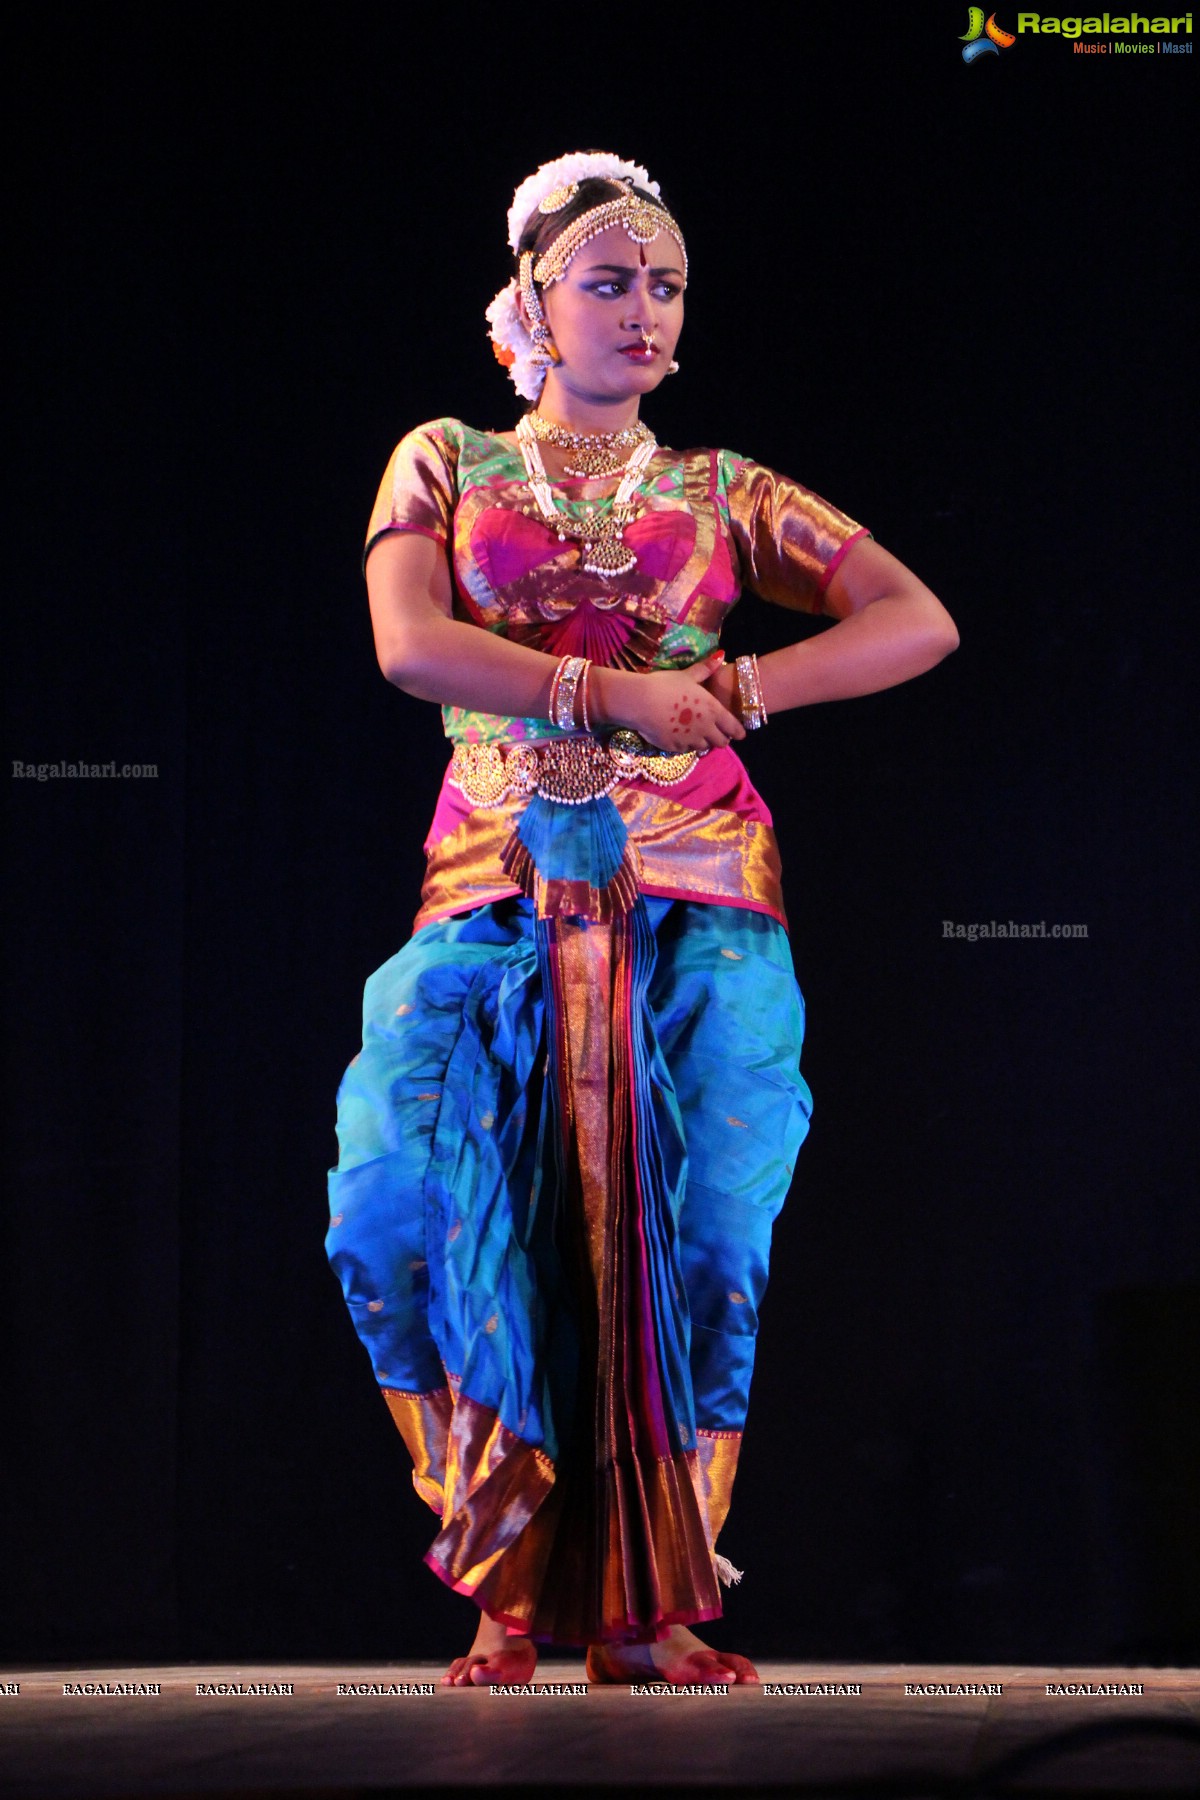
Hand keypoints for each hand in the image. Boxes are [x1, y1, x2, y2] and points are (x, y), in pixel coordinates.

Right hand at [598, 652, 744, 752]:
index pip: (733, 728)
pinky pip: (685, 751)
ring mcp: (690, 741)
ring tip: (697, 735)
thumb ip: (705, 669)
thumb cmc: (667, 685)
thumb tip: (721, 655)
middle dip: (721, 738)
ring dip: (703, 742)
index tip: (738, 734)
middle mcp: (705, 729)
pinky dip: (686, 745)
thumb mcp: (688, 675)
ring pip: (703, 747)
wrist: (641, 702)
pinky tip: (680, 737)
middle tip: (716, 733)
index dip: (737, 732)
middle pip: (721, 742)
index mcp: (713, 711)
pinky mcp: (674, 748)